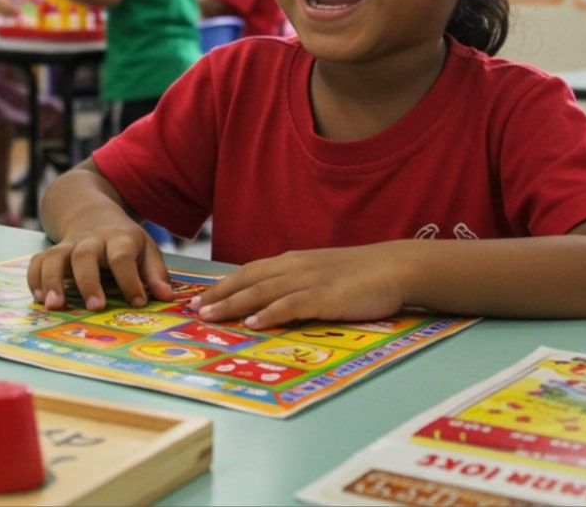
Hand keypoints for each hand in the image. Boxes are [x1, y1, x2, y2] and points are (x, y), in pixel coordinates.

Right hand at [26, 221, 173, 311]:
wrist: (91, 212)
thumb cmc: (124, 241)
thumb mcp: (146, 249)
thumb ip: (155, 273)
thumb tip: (167, 297)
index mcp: (119, 239)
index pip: (122, 256)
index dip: (130, 279)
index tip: (138, 302)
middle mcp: (91, 241)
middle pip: (85, 255)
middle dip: (88, 282)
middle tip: (95, 307)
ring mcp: (68, 245)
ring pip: (55, 257)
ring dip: (52, 281)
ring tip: (54, 306)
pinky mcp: (52, 251)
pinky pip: (37, 261)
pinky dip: (35, 279)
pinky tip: (39, 299)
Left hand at [191, 245, 406, 329]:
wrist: (394, 267)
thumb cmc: (360, 275)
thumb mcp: (321, 274)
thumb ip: (297, 284)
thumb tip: (273, 303)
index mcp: (292, 261)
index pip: (248, 272)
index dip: (221, 285)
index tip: (199, 298)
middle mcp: (294, 267)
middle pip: (247, 281)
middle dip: (217, 296)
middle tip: (192, 311)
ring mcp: (308, 280)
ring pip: (261, 292)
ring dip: (232, 305)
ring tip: (209, 317)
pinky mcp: (324, 296)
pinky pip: (291, 305)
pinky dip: (269, 314)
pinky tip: (252, 324)